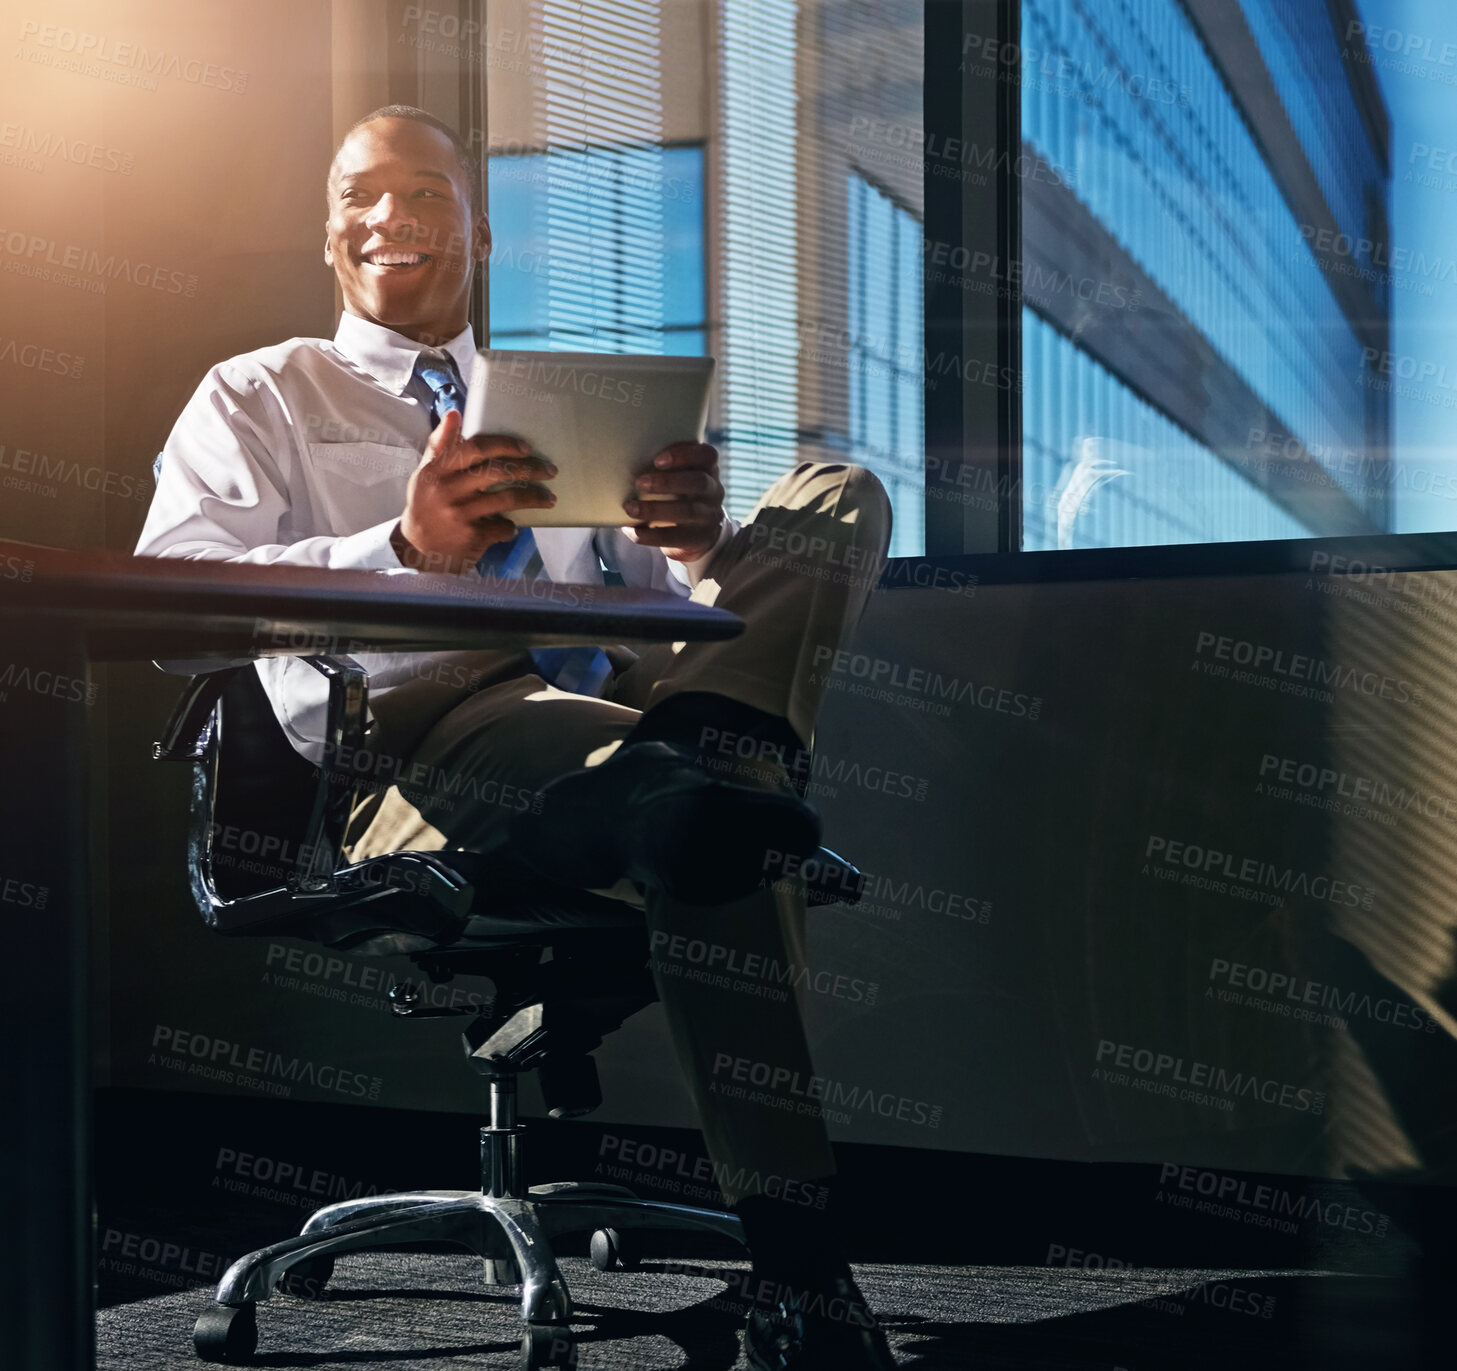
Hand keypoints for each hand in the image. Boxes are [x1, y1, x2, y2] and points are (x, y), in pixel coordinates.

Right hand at [393, 409, 557, 573]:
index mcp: (437, 469)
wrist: (417, 548)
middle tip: (550, 470)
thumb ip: (441, 443)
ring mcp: (460, 514)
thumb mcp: (426, 472)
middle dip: (529, 469)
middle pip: (497, 472)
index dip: (504, 445)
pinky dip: (512, 526)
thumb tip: (455, 413)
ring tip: (549, 498)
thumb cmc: (426, 503)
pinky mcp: (471, 537)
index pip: (476, 448)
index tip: (526, 448)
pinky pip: (503, 526)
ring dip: (534, 498)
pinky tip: (513, 525)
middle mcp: (448, 490)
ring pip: (508, 499)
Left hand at [622, 441, 724, 562]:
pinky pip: (674, 537)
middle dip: (667, 482)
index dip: (685, 455)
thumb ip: (666, 468)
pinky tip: (631, 530)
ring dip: (654, 509)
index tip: (657, 460)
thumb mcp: (684, 478)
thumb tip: (622, 460)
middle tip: (640, 482)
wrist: (703, 535)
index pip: (707, 455)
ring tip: (630, 508)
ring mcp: (709, 517)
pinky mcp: (699, 540)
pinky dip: (649, 534)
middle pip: (698, 482)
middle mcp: (714, 492)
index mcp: (709, 470)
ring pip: (687, 511)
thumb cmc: (682, 496)